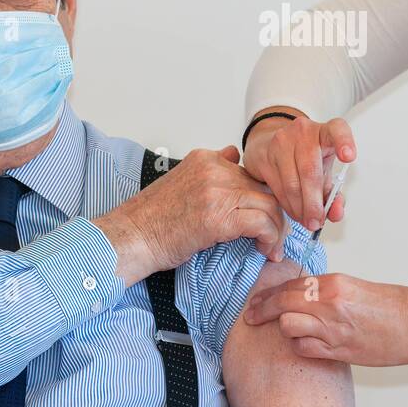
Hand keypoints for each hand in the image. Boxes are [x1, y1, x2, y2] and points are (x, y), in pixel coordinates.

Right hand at [96, 146, 286, 283]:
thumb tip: (234, 155)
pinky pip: (261, 224)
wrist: (131, 237)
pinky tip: (265, 251)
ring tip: (272, 247)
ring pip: (270, 205)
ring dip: (277, 230)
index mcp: (206, 159)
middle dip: (277, 214)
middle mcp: (215, 169)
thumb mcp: (183, 180)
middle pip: (265, 187)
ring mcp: (217, 191)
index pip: (252, 172)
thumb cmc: (153, 218)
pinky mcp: (218, 218)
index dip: (265, 196)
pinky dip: (270, 239)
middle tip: (277, 236)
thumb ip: (212, 170)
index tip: (269, 216)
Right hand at [241, 113, 355, 231]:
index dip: (344, 142)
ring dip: (300, 208)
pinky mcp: (265, 156)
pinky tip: (294, 210)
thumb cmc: (305, 158)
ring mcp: (281, 142)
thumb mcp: (324, 171)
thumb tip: (336, 213)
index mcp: (325, 132)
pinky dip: (288, 205)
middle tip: (316, 221)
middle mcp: (303, 132)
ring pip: (292, 183)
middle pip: (310, 171)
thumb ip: (334, 194)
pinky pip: (278, 187)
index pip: (337, 130)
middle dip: (314, 203)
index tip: (349, 157)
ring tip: (306, 220)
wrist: (271, 144)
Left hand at [242, 273, 407, 366]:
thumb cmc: (395, 306)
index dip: (269, 293)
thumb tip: (303, 297)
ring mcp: (334, 329)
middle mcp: (330, 303)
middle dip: (261, 310)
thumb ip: (327, 292)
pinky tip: (304, 344)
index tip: (258, 299)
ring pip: (288, 326)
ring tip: (285, 330)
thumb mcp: (356, 288)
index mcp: (334, 283)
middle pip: (282, 304)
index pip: (290, 285)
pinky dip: (300, 346)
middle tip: (251, 316)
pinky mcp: (340, 351)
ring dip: (284, 328)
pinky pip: (305, 349)